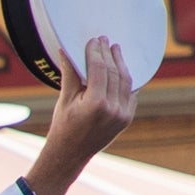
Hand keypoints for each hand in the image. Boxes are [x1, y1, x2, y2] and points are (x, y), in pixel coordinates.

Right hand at [25, 33, 136, 194]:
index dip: (96, 52)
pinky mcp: (127, 118)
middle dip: (109, 54)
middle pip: (114, 72)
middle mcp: (112, 109)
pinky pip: (130, 93)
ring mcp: (122, 115)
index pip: (99, 68)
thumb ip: (70, 73)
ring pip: (126, 81)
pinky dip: (126, 80)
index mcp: (95, 103)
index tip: (94, 40)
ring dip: (120, 64)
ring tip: (115, 50)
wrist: (70, 155)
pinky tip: (121, 69)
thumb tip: (65, 50)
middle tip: (104, 41)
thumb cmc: (63, 127)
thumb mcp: (65, 98)